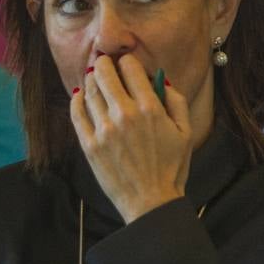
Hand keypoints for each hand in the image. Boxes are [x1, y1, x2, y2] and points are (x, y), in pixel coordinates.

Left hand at [71, 54, 189, 222]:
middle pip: (105, 74)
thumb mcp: (186, 132)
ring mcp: (104, 130)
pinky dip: (77, 100)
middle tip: (103, 62)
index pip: (131, 69)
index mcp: (150, 109)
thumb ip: (176, 101)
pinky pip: (77, 114)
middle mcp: (125, 115)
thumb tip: (161, 80)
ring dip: (91, 80)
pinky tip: (80, 96)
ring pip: (90, 91)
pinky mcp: (90, 145)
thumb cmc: (172, 168)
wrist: (151, 202)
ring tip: (94, 78)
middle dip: (104, 63)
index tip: (125, 63)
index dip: (127, 61)